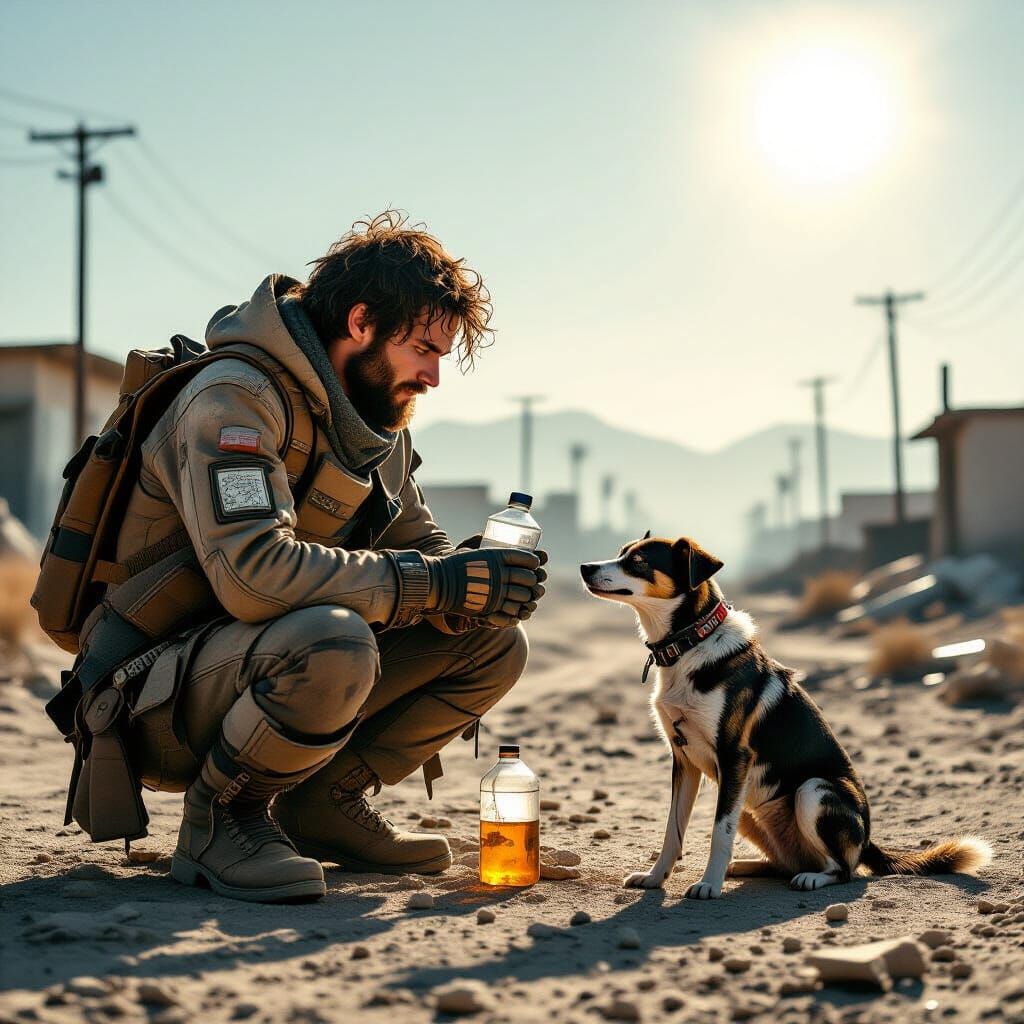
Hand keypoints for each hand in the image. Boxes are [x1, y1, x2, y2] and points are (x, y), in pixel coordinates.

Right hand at [424, 547, 544, 626]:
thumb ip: (485, 548)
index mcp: (496, 557)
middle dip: (533, 580)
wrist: (439, 583)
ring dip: (528, 597)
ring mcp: (496, 591)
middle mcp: (499, 573)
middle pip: (528, 577)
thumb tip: (489, 537)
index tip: (535, 563)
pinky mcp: (491, 606)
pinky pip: (512, 610)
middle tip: (532, 581)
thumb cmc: (454, 565)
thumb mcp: (472, 550)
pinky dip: (518, 610)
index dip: (534, 561)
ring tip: (526, 596)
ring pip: (523, 595)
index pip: (525, 558)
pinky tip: (518, 609)